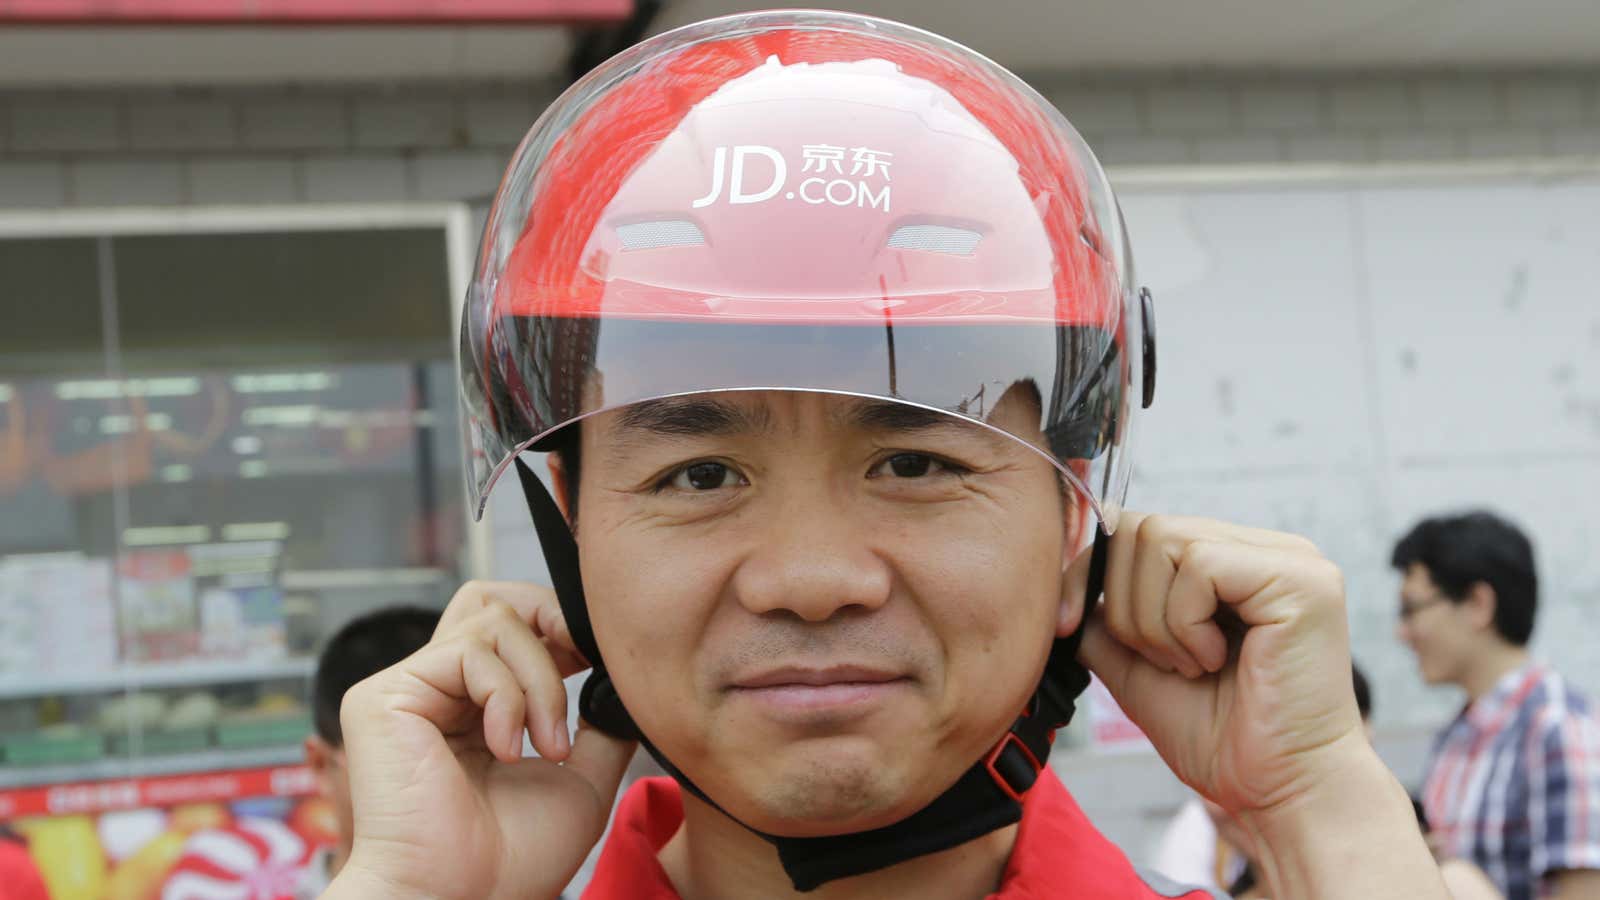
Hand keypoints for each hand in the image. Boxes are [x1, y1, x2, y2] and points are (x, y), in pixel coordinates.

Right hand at [327, 581, 634, 899]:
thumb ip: (596, 722)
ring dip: (540, 683)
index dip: (562, 629)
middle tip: (584, 665)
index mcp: (474, 706)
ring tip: (548, 747)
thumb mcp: (580, 778)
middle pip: (493, 599)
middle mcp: (436, 689)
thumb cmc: (511, 859)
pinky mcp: (384, 696)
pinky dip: (507, 696)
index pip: (513, 626)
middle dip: (550, 621)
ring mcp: (408, 688)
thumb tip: (618, 677)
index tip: (600, 663)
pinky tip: (508, 750)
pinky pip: (466, 651)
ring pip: (493, 623)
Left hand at [1072, 513, 1446, 898]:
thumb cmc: (1221, 740)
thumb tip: (1062, 589)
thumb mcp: (1138, 670)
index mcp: (1230, 563)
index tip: (1064, 624)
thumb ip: (1103, 625)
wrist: (1280, 792)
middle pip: (1140, 528)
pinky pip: (1199, 566)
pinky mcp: (1300, 578)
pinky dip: (1186, 624)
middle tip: (1168, 663)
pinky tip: (1216, 661)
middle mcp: (1262, 549)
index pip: (1134, 527)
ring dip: (1156, 621)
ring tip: (1195, 665)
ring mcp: (1287, 558)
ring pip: (1162, 541)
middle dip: (1126, 607)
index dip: (1088, 571)